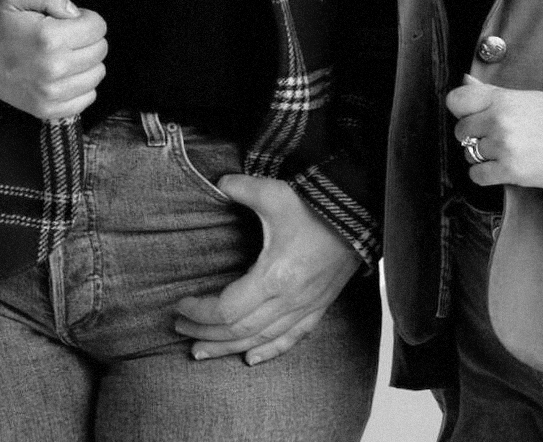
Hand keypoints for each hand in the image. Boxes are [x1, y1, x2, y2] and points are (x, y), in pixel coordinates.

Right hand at [0, 0, 105, 121]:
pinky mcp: (49, 110)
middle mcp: (54, 68)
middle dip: (88, 39)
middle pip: (100, 50)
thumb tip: (76, 13)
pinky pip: (88, 97)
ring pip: (97, 73)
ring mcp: (52, 93)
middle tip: (65, 38)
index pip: (98, 27)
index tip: (69, 22)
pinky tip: (64, 76)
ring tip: (64, 56)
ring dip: (86, 63)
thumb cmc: (0, 24)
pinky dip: (81, 86)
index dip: (86, 19)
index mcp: (50, 38)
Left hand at [171, 175, 358, 364]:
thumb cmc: (318, 205)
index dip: (200, 312)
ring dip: (228, 348)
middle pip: (239, 331)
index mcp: (275, 275)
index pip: (227, 310)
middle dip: (205, 333)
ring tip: (201, 351)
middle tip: (180, 329)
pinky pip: (292, 338)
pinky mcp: (319, 306)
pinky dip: (269, 351)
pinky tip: (251, 359)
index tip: (180, 304)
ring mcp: (306, 306)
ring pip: (261, 340)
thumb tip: (219, 184)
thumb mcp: (276, 193)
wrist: (362, 213)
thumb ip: (241, 188)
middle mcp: (290, 299)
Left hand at [446, 75, 542, 189]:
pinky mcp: (509, 171)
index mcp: (502, 99)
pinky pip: (476, 175)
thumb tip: (465, 79)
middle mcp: (499, 120)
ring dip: (482, 157)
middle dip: (473, 136)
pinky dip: (485, 174)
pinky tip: (501, 169)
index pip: (457, 100)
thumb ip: (493, 92)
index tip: (472, 116)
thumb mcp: (528, 97)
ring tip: (504, 153)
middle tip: (494, 139)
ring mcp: (503, 146)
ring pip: (468, 154)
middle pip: (460, 131)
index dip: (461, 111)